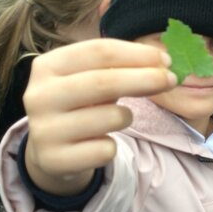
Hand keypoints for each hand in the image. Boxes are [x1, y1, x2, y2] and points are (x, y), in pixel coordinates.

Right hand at [23, 39, 174, 195]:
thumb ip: (122, 68)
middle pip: (105, 81)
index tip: (166, 59)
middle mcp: (39, 96)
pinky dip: (113, 146)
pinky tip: (100, 143)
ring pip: (111, 117)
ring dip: (127, 116)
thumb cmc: (81, 105)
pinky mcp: (55, 159)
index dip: (137, 54)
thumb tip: (164, 63)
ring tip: (118, 118)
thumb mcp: (92, 79)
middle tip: (173, 79)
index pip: (99, 51)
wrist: (51, 151)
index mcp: (47, 66)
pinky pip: (107, 150)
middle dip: (146, 78)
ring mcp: (44, 130)